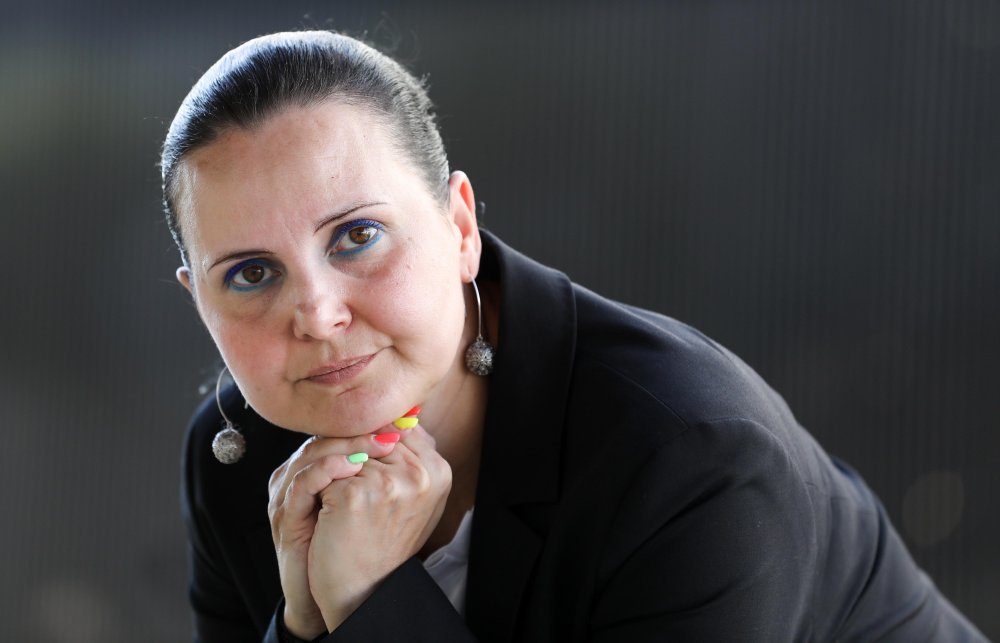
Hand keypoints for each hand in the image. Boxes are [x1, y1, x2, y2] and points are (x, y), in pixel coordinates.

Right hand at [268, 432, 401, 638]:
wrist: (338, 595)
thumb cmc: (358, 547)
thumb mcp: (376, 503)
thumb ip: (387, 469)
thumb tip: (412, 432)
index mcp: (318, 467)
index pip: (339, 429)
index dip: (370, 424)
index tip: (403, 423)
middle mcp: (299, 474)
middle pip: (325, 434)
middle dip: (362, 429)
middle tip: (394, 431)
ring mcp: (287, 494)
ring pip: (312, 452)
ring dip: (349, 445)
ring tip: (381, 445)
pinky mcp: (286, 516)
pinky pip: (302, 483)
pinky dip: (327, 470)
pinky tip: (353, 468)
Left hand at [308, 425, 451, 630]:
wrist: (364, 590)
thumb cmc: (384, 541)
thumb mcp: (412, 497)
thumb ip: (410, 456)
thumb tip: (402, 414)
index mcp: (438, 471)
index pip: (400, 427)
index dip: (373, 442)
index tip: (362, 464)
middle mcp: (420, 474)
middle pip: (371, 433)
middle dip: (351, 452)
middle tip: (344, 484)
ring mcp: (388, 482)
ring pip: (346, 449)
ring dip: (334, 471)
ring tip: (337, 501)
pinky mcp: (355, 494)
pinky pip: (326, 470)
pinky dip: (320, 489)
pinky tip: (328, 514)